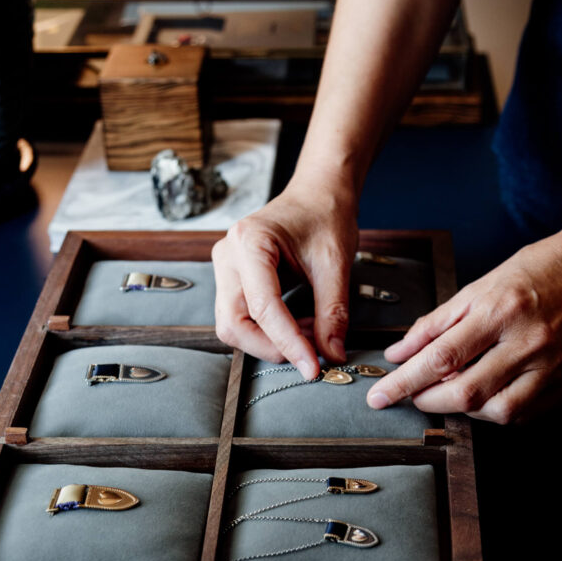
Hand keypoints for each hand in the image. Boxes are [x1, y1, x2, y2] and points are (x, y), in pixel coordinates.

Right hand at [212, 177, 358, 377]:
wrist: (318, 194)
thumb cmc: (325, 215)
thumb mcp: (335, 263)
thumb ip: (332, 312)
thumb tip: (332, 354)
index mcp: (250, 241)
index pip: (263, 307)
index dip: (288, 343)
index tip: (313, 366)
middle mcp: (228, 255)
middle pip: (234, 323)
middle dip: (272, 347)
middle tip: (312, 354)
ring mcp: (226, 268)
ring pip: (234, 325)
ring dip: (271, 341)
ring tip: (312, 334)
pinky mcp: (233, 280)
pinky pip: (242, 317)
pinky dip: (270, 331)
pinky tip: (300, 325)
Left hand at [367, 224, 561, 423]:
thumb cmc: (539, 269)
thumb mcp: (479, 286)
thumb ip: (436, 322)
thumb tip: (399, 352)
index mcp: (499, 310)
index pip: (440, 357)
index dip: (404, 382)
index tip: (380, 396)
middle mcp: (527, 340)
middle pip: (467, 392)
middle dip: (429, 401)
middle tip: (412, 396)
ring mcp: (552, 365)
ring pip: (497, 411)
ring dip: (465, 410)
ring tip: (453, 391)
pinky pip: (525, 414)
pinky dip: (497, 412)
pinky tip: (487, 395)